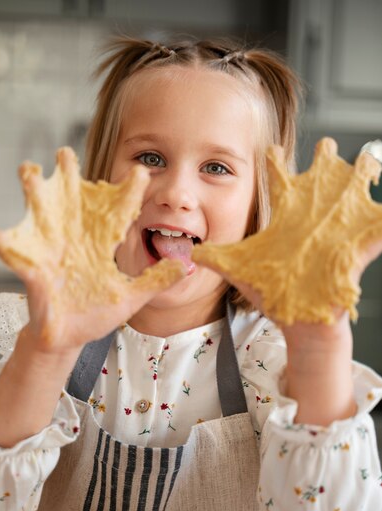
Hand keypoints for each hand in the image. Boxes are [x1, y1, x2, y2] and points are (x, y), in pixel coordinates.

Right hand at [0, 147, 185, 351]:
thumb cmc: (97, 313)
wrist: (70, 337)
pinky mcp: (33, 268)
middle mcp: (75, 235)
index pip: (117, 209)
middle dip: (66, 172)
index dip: (128, 190)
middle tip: (65, 154)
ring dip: (32, 190)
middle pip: (71, 195)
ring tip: (29, 172)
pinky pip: (17, 254)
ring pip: (39, 211)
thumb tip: (186, 265)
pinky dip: (8, 246)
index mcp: (102, 240)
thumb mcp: (131, 297)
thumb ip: (155, 281)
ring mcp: (51, 248)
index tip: (140, 172)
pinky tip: (0, 236)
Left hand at [193, 137, 381, 326]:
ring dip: (363, 176)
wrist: (298, 320)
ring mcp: (336, 231)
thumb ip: (217, 258)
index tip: (270, 149)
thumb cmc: (273, 293)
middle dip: (326, 158)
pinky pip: (378, 230)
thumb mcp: (240, 270)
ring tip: (368, 163)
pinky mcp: (355, 249)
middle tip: (327, 146)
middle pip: (321, 176)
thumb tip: (190, 254)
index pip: (280, 181)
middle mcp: (312, 218)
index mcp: (285, 218)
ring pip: (354, 192)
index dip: (276, 163)